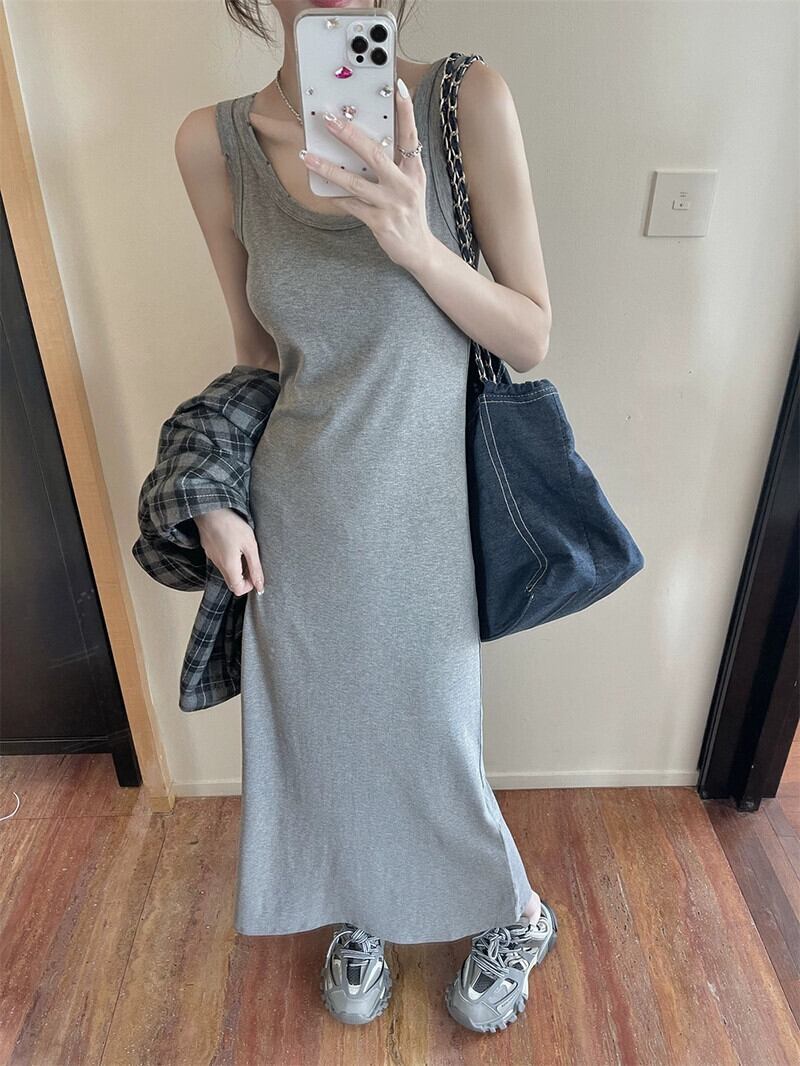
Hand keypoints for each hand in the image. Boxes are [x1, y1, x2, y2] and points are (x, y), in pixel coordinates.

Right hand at [194, 509, 264, 595]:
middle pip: (232, 582)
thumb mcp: (250, 545)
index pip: (237, 590)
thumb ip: (255, 567)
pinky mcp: (209, 549)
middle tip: (252, 560)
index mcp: (229, 566)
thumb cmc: (231, 524)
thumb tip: (260, 586)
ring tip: (244, 549)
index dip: (249, 586)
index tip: (255, 573)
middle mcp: (218, 565)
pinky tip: (234, 543)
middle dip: (244, 576)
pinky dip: (230, 558)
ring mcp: (212, 557)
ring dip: (238, 566)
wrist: (210, 509)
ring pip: (226, 571)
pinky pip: (221, 561)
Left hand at [300, 76, 435, 273]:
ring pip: (355, 182)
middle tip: (328, 119)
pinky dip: (335, 196)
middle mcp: (405, 184)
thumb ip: (394, 162)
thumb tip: (363, 141)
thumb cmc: (409, 211)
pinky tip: (321, 186)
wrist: (419, 250)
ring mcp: (391, 204)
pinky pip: (351, 205)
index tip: (397, 87)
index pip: (410, 135)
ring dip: (328, 168)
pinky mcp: (380, 223)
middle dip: (349, 135)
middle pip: (375, 154)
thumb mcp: (409, 183)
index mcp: (414, 170)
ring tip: (308, 156)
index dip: (405, 111)